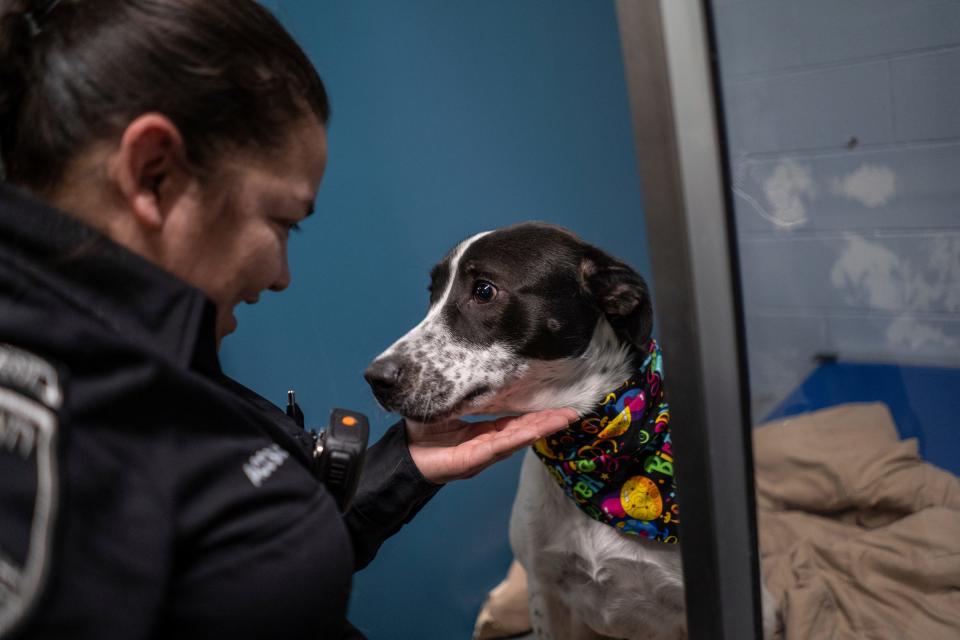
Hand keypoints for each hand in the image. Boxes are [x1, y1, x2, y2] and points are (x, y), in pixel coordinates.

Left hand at [405, 408, 577, 483]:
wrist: (402, 456)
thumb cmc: (420, 433)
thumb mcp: (443, 406)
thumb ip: (460, 394)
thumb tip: (469, 369)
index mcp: (482, 432)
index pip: (514, 422)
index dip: (535, 414)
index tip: (556, 403)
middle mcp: (488, 445)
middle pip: (523, 431)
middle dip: (548, 421)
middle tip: (572, 411)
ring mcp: (483, 454)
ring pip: (517, 438)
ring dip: (541, 428)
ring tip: (564, 418)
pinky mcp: (474, 460)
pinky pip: (499, 446)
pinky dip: (519, 437)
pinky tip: (536, 430)